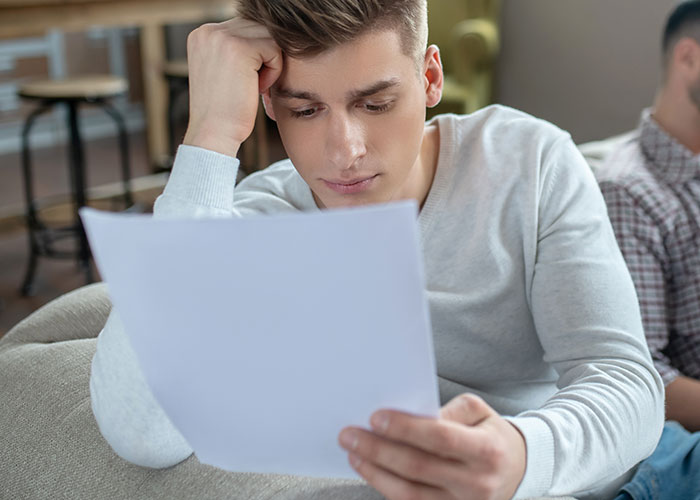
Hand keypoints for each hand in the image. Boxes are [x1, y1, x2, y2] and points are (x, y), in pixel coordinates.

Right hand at [183, 18, 282, 156]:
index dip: (256, 55)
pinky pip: (274, 48)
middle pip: (259, 28)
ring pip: (268, 36)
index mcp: (203, 34)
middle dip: (265, 57)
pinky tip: (258, 88)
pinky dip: (274, 71)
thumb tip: (268, 34)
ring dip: (270, 63)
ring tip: (256, 86)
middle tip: (255, 85)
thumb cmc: (225, 111)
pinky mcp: (238, 48)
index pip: (246, 27)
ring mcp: (221, 37)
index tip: (245, 81)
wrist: (214, 134)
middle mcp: (208, 30)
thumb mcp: (225, 71)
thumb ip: (238, 49)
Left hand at [338, 394, 525, 499]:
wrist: (517, 471)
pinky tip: (370, 470)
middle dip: (379, 449)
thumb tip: (413, 415)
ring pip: (409, 493)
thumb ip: (449, 410)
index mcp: (486, 451)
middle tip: (350, 434)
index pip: (440, 438)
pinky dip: (386, 488)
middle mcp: (476, 484)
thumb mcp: (479, 411)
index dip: (406, 429)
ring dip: (375, 472)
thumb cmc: (490, 435)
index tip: (376, 417)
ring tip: (354, 453)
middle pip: (418, 467)